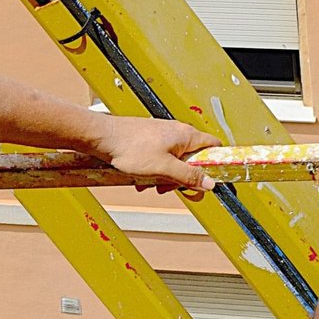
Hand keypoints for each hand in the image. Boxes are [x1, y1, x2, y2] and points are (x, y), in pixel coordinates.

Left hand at [94, 115, 218, 191]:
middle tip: (170, 186)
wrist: (104, 137)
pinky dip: (154, 171)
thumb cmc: (130, 147)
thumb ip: (188, 176)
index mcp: (186, 135)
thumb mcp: (164, 167)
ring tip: (150, 183)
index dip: (214, 164)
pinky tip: (141, 178)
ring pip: (174, 162)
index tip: (208, 180)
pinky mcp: (150, 141)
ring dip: (165, 176)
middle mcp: (177, 133)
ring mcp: (163, 136)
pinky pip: (160, 160)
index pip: (214, 146)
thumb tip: (209, 183)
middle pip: (192, 159)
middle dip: (182, 177)